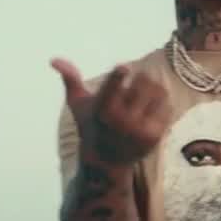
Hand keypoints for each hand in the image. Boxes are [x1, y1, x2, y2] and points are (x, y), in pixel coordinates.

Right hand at [52, 58, 171, 166]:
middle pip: (142, 81)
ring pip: (158, 91)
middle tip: (133, 86)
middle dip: (139, 79)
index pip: (114, 85)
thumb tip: (54, 59)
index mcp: (102, 109)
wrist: (106, 161)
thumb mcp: (78, 104)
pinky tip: (151, 107)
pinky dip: (161, 102)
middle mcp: (121, 120)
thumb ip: (70, 79)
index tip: (122, 67)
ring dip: (153, 88)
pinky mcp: (155, 136)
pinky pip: (167, 107)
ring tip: (144, 93)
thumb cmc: (91, 125)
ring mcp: (139, 129)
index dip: (120, 73)